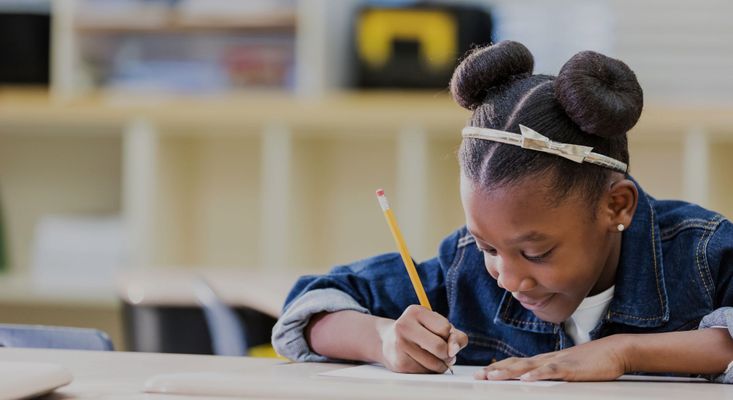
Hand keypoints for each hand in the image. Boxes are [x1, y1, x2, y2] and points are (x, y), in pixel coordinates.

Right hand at [377, 305, 467, 373]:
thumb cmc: (420, 332)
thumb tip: (454, 351)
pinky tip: (420, 362)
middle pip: (440, 347)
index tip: (441, 335)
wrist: (388, 341)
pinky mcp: (399, 363)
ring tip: (431, 357)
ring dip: (440, 365)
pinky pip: (425, 373)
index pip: (445, 328)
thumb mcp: (438, 326)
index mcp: (416, 311)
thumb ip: (455, 336)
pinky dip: (429, 371)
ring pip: (434, 364)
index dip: (449, 336)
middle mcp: (404, 326)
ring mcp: (399, 345)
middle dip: (447, 354)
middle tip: (443, 352)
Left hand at [474, 335, 630, 381]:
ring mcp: (558, 362)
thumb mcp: (566, 368)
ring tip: (492, 377)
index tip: (482, 373)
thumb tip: (536, 380)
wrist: (614, 350)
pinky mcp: (571, 368)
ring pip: (528, 367)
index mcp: (545, 360)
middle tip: (478, 376)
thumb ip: (551, 373)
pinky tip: (527, 379)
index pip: (516, 363)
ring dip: (509, 372)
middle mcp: (547, 359)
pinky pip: (552, 371)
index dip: (499, 367)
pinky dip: (538, 375)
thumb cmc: (592, 361)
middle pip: (516, 364)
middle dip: (496, 370)